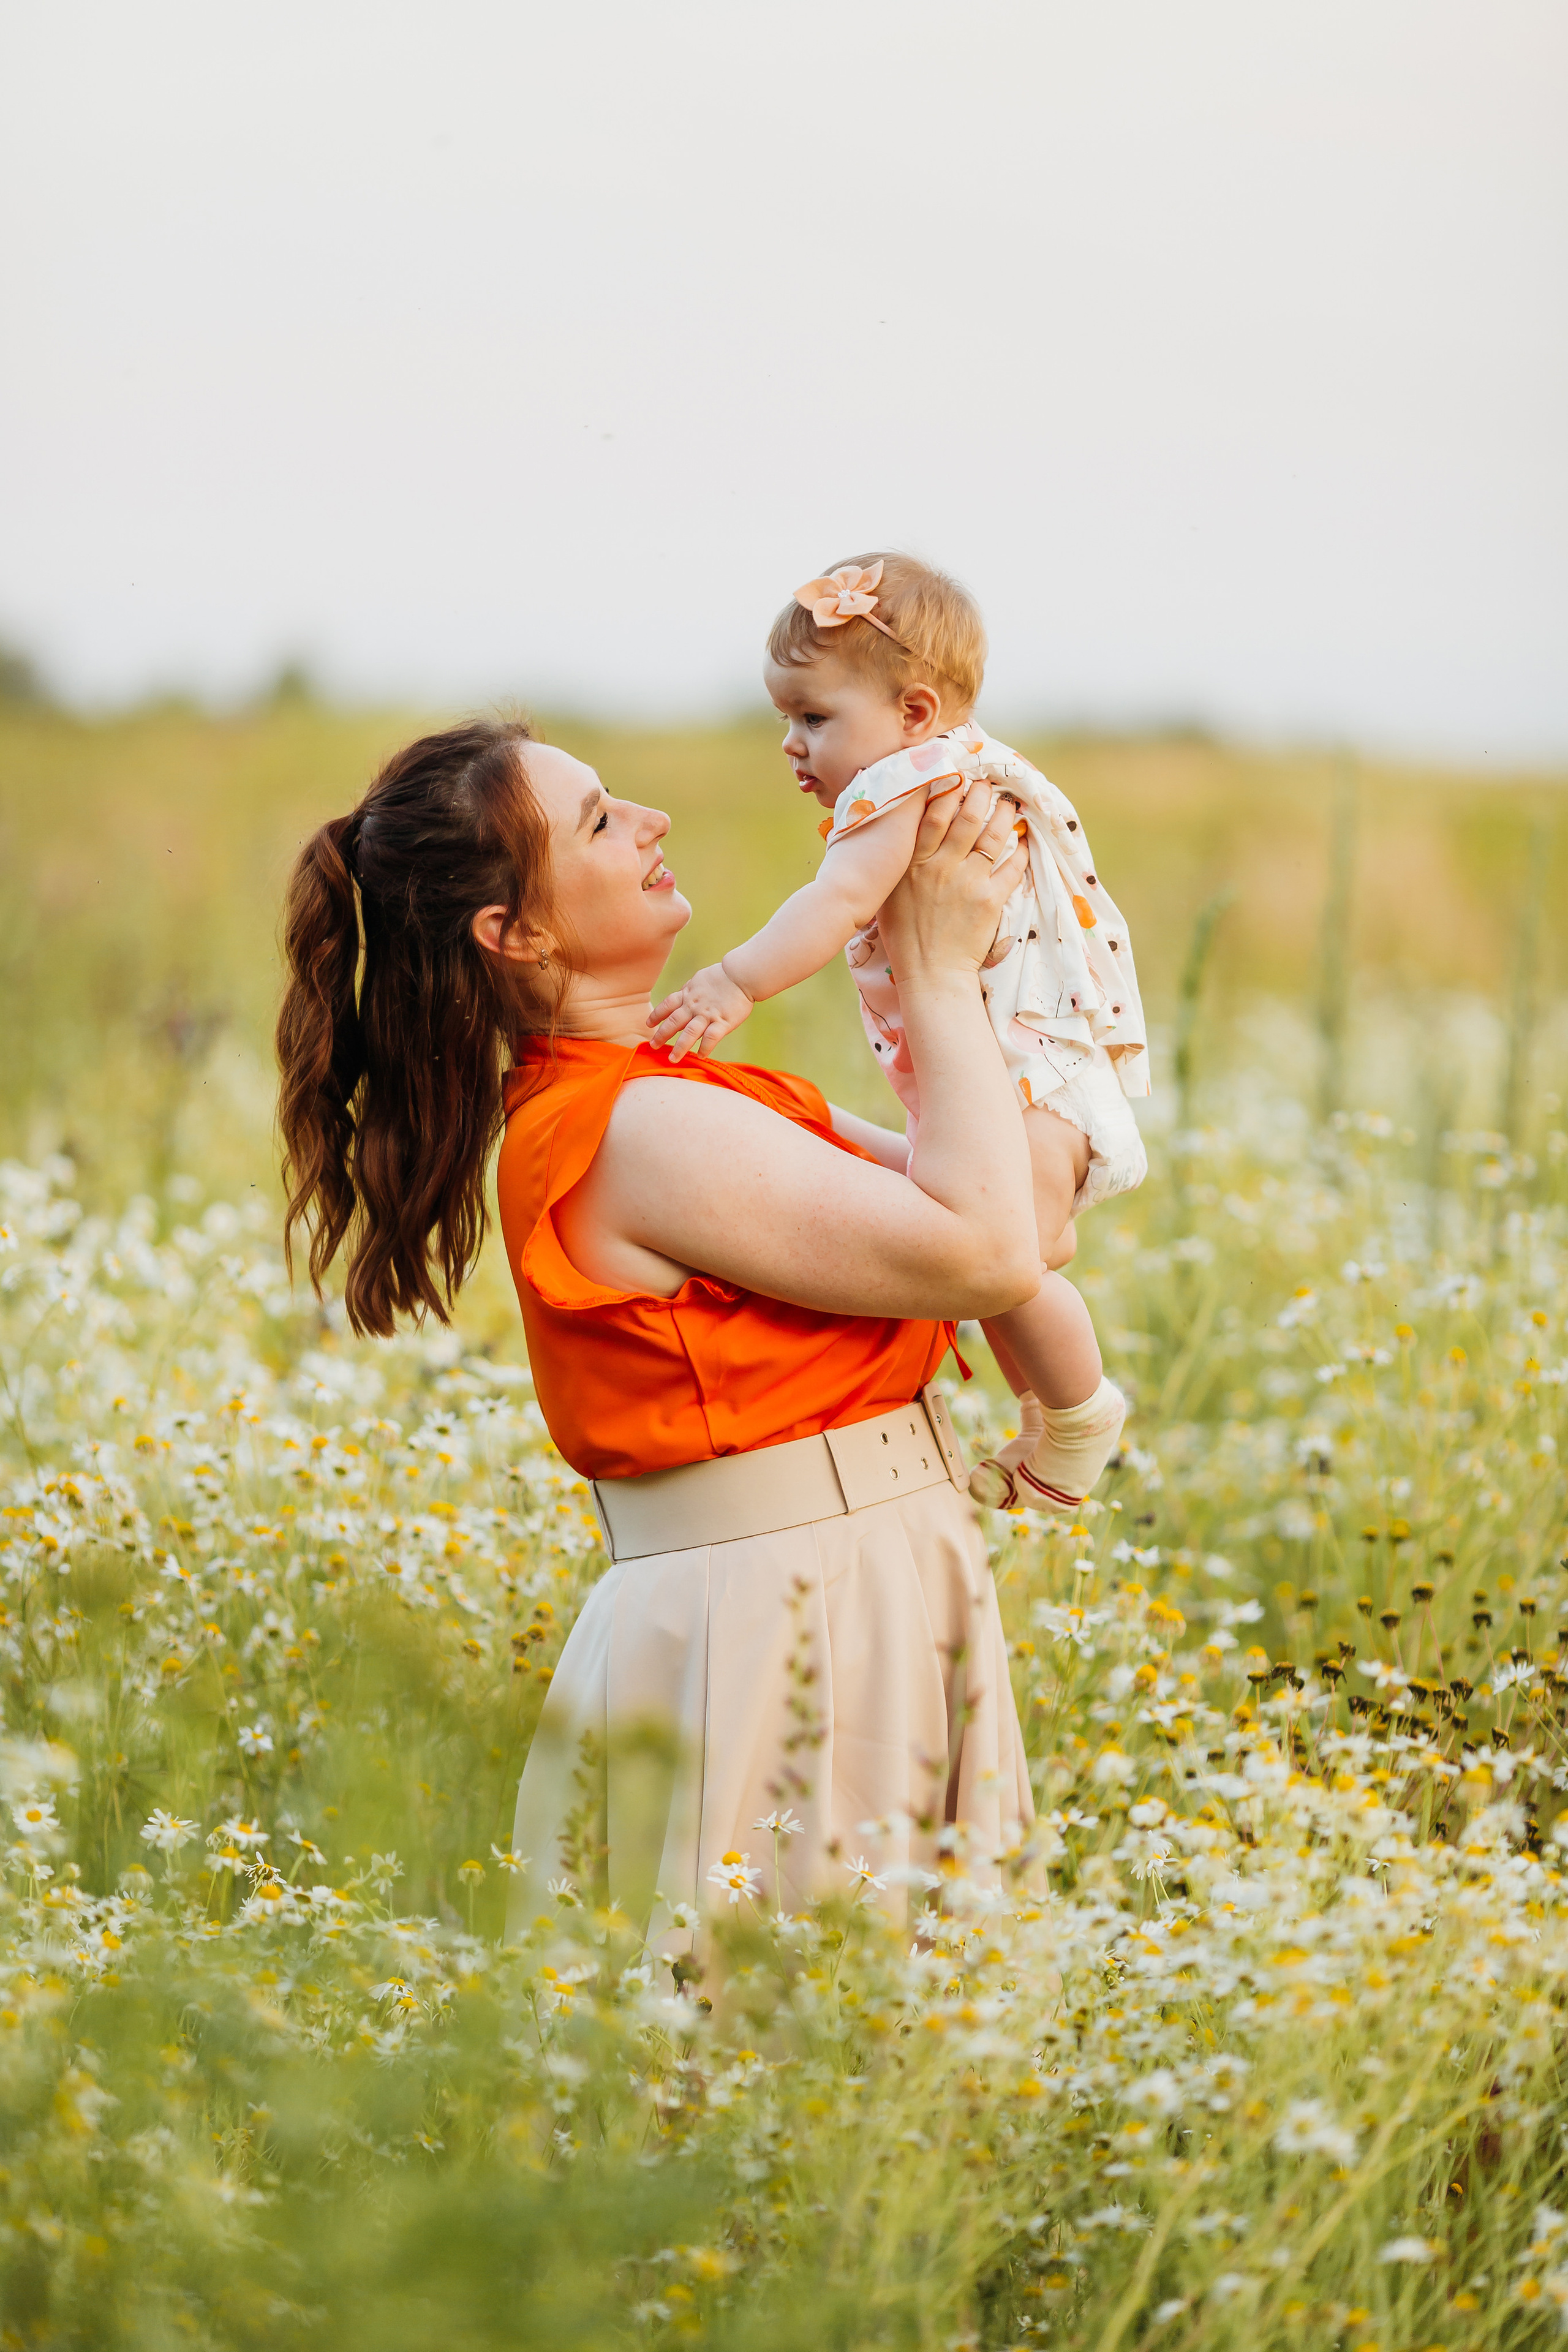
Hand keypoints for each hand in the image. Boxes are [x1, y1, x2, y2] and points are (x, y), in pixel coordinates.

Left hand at [647, 961, 754, 1061]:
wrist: (741, 974)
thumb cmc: (723, 975)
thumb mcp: (699, 980)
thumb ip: (690, 990)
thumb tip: (683, 994)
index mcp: (688, 994)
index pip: (667, 1005)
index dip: (657, 1015)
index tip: (649, 1024)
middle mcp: (694, 1006)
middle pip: (674, 1022)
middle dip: (661, 1035)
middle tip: (653, 1045)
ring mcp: (708, 1015)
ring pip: (690, 1033)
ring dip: (680, 1047)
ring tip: (672, 1058)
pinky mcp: (723, 1022)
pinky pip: (711, 1038)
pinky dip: (705, 1048)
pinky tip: (700, 1056)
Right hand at [878, 781, 1025, 993]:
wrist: (930, 972)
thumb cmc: (904, 934)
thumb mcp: (889, 893)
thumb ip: (898, 862)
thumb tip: (899, 833)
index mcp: (914, 862)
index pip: (933, 812)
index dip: (948, 788)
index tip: (957, 775)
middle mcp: (941, 865)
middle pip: (967, 816)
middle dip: (981, 793)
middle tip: (988, 784)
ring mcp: (967, 881)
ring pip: (992, 835)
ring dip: (1003, 814)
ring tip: (1009, 804)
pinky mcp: (990, 899)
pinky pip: (1012, 866)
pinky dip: (1020, 850)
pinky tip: (1024, 840)